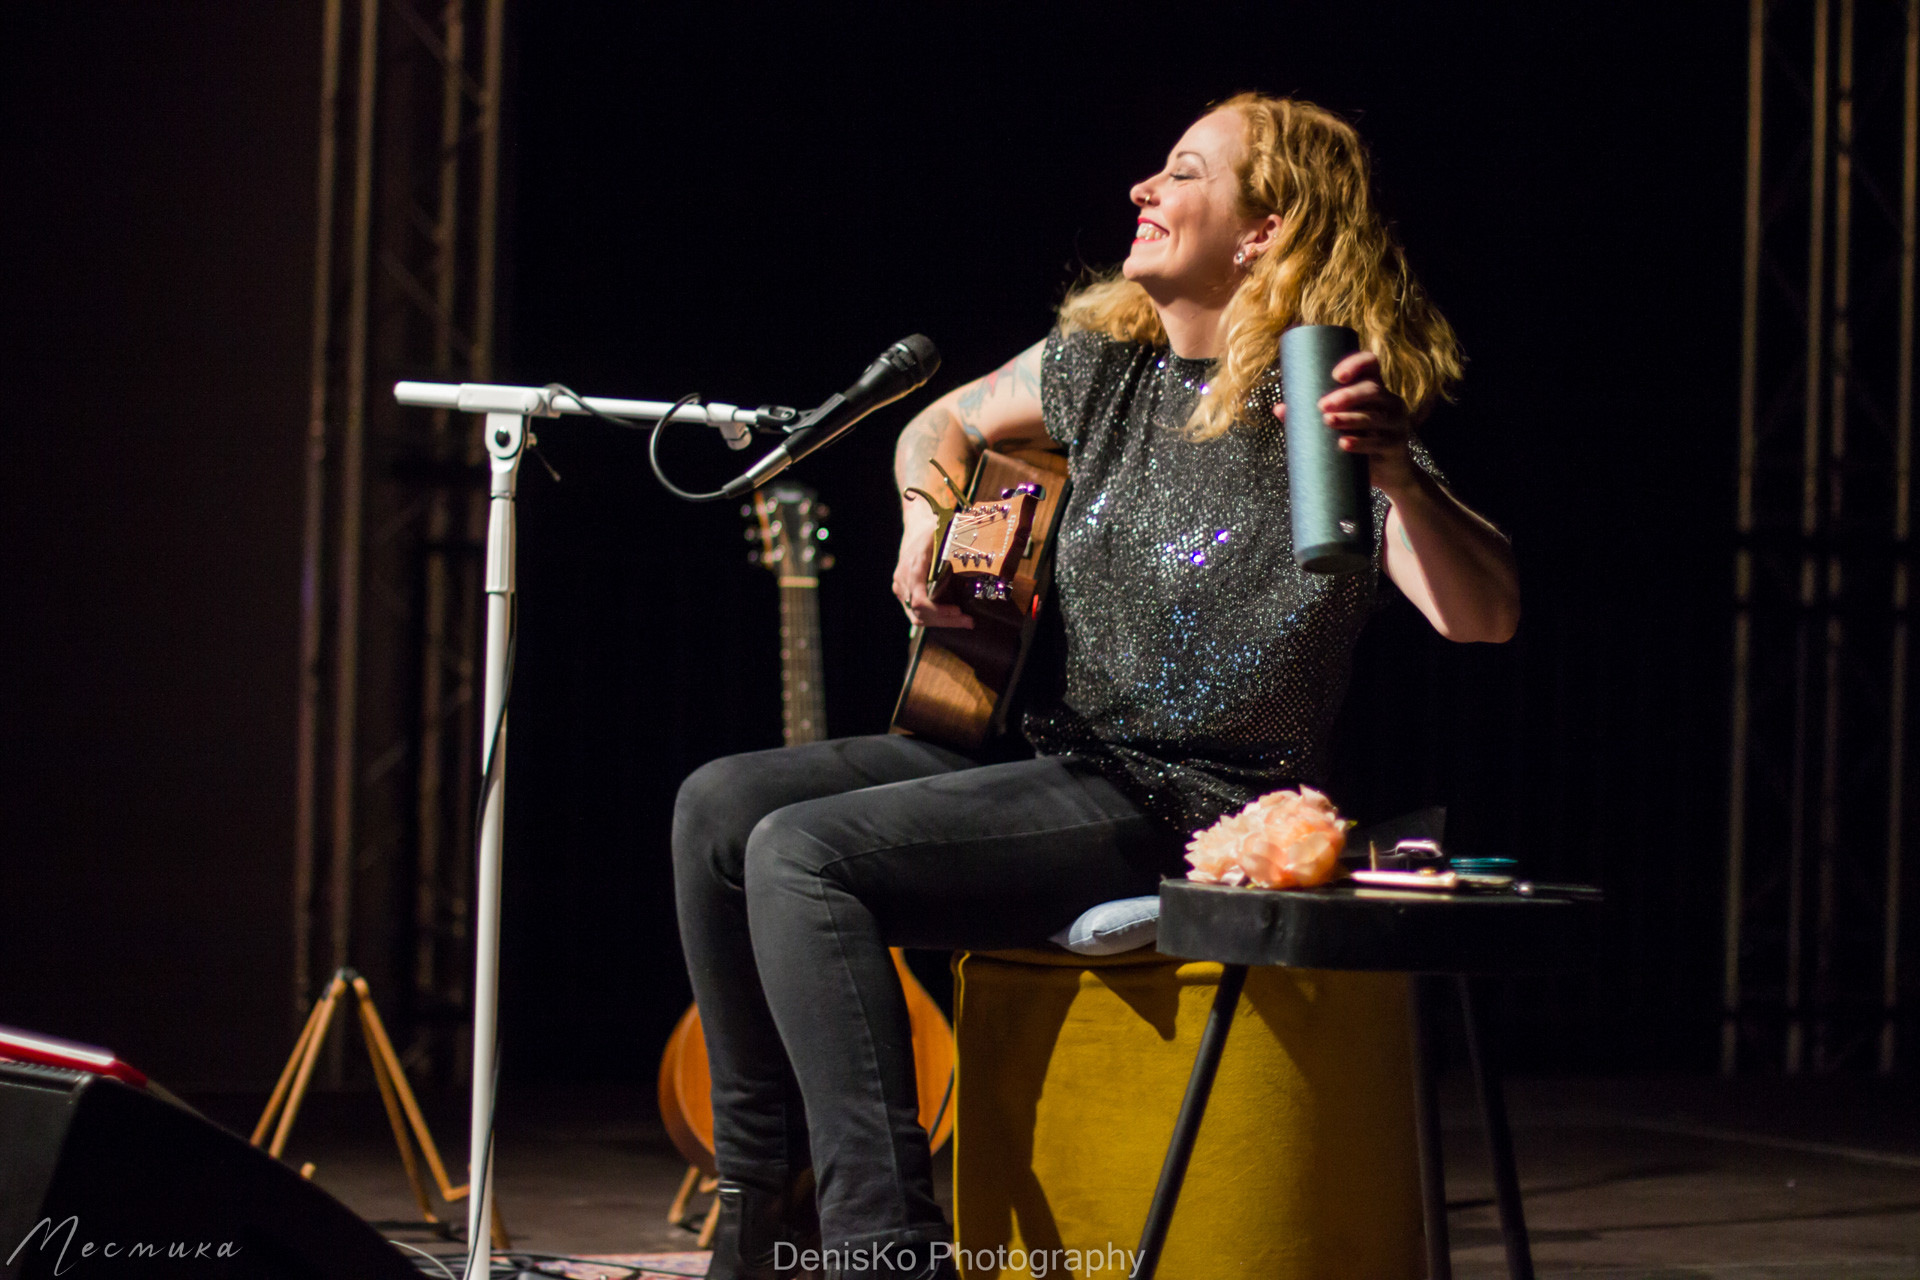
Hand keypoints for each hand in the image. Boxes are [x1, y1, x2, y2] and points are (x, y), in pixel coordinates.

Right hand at [893, 505, 972, 627]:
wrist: (915, 529)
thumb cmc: (932, 533)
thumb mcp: (944, 538)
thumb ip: (955, 552)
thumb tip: (979, 559)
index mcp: (913, 569)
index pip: (920, 601)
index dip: (939, 611)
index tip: (958, 610)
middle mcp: (904, 582)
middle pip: (919, 614)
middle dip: (945, 621)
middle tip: (968, 621)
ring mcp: (901, 589)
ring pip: (917, 617)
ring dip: (941, 622)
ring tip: (963, 620)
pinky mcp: (904, 594)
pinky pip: (916, 612)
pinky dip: (935, 617)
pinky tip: (952, 615)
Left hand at [1272, 349, 1417, 494]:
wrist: (1389, 475)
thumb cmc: (1359, 442)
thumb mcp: (1340, 427)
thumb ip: (1311, 417)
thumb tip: (1278, 409)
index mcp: (1375, 390)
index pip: (1371, 364)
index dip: (1356, 364)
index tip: (1336, 375)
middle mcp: (1390, 402)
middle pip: (1372, 390)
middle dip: (1347, 396)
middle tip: (1322, 405)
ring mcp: (1396, 423)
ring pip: (1374, 416)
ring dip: (1350, 418)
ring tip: (1328, 421)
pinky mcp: (1396, 446)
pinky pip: (1378, 442)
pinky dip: (1360, 443)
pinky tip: (1344, 443)